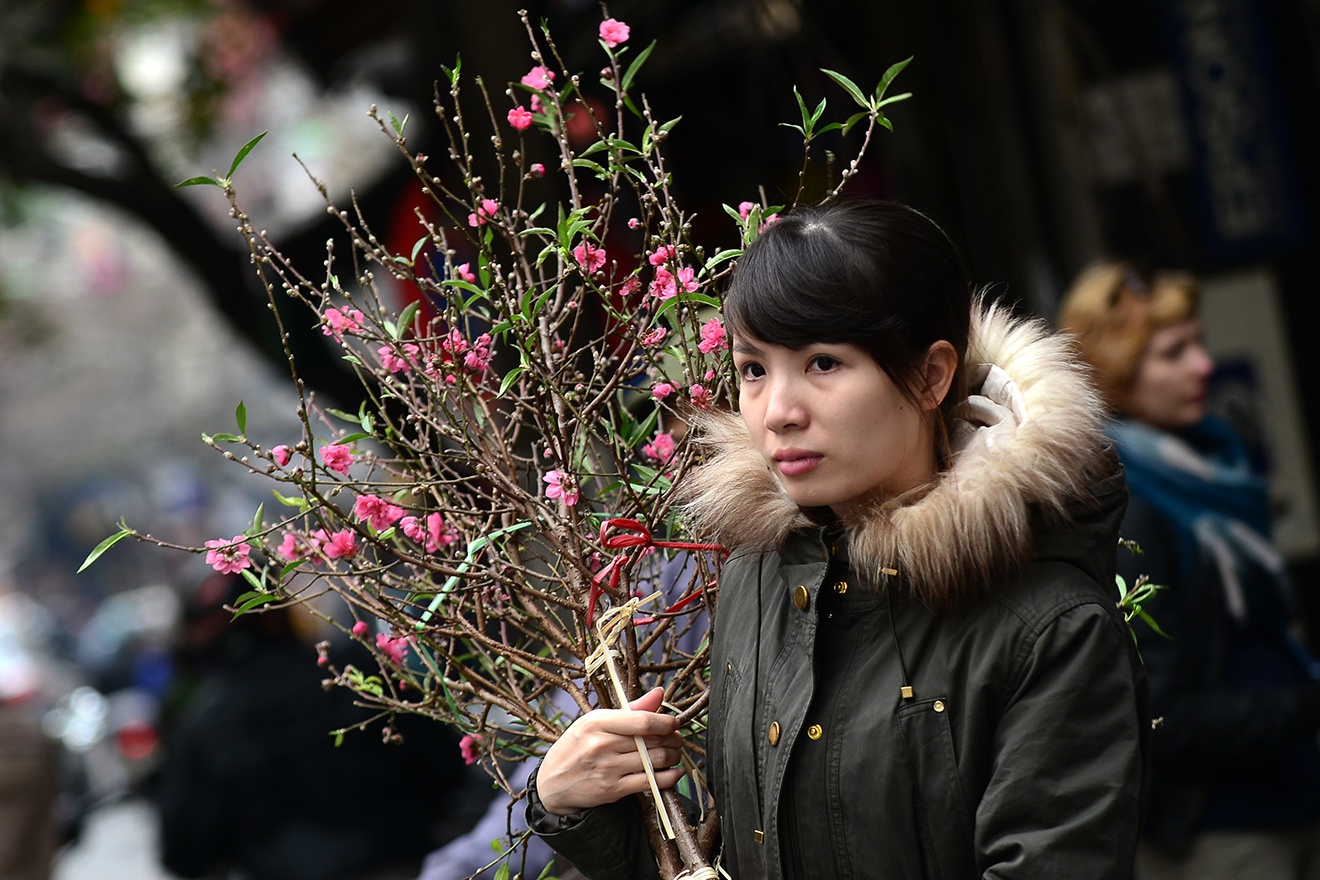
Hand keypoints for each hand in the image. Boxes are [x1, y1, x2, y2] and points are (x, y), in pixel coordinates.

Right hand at [537, 687, 684, 815]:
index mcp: (597, 722)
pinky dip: (668, 778)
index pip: (642, 720)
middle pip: (652, 741)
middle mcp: (602, 744)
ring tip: (674, 753)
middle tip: (677, 739)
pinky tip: (673, 772)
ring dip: (672, 757)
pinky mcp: (612, 790)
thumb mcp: (594, 721)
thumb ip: (630, 709)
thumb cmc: (575, 747)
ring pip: (654, 761)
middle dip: (673, 740)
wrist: (551, 783)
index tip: (673, 723)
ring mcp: (607, 769)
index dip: (665, 722)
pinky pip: (649, 783)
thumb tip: (658, 694)